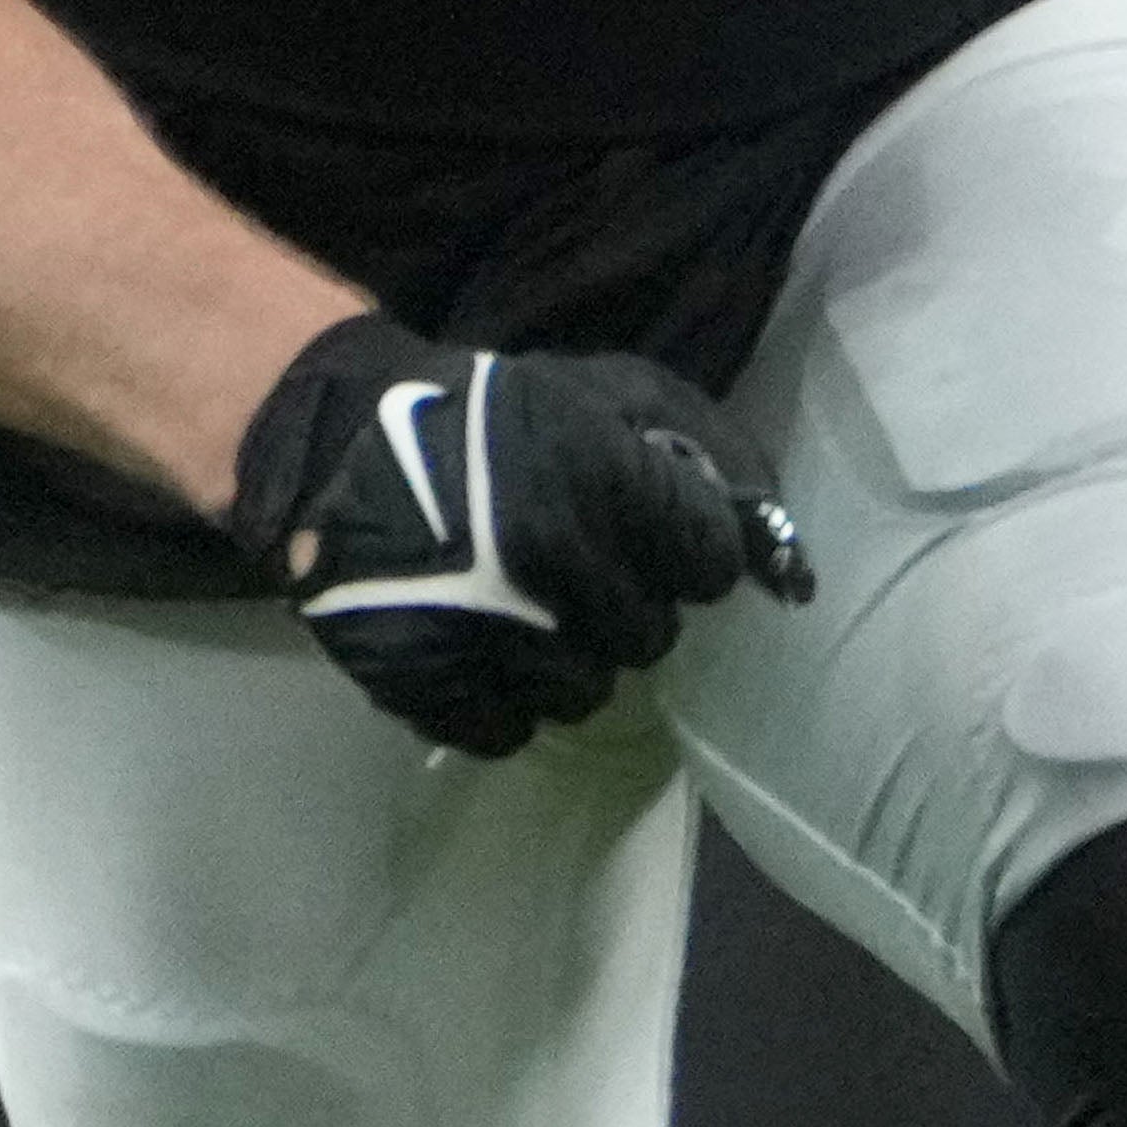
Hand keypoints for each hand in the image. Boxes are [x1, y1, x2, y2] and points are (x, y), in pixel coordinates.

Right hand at [222, 317, 810, 758]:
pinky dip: (501, 702)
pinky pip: (508, 733)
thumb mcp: (610, 394)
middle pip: (650, 638)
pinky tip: (481, 651)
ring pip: (585, 694)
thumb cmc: (494, 416)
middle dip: (626, 607)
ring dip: (567, 659)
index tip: (656, 541)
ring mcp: (485, 629)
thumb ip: (708, 456)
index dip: (688, 555)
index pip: (710, 564)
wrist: (338, 446)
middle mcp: (552, 558)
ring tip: (524, 611)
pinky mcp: (424, 681)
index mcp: (605, 478)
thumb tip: (787, 557)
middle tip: (576, 572)